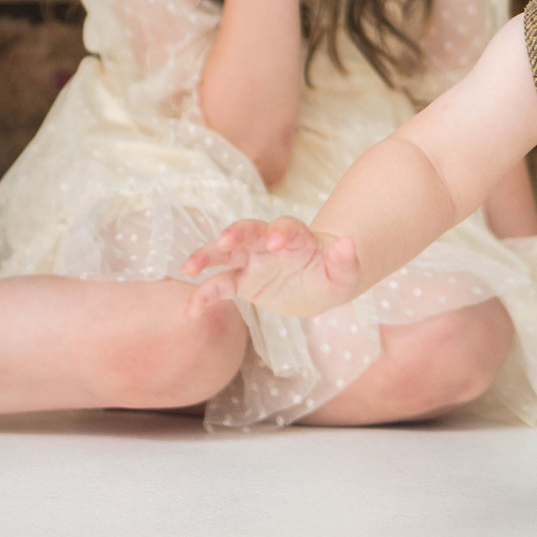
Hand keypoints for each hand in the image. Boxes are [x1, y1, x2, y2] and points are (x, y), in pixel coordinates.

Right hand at [181, 215, 360, 317]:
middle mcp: (268, 243)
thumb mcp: (345, 274)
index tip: (276, 240)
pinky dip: (204, 295)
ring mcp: (251, 260)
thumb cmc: (331, 275)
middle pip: (249, 231)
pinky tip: (192, 309)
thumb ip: (345, 260)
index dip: (280, 231)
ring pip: (225, 252)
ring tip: (188, 267)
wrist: (316, 286)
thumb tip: (347, 244)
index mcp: (296, 238)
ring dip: (207, 255)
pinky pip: (219, 285)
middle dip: (237, 232)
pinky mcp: (241, 281)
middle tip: (226, 240)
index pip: (286, 228)